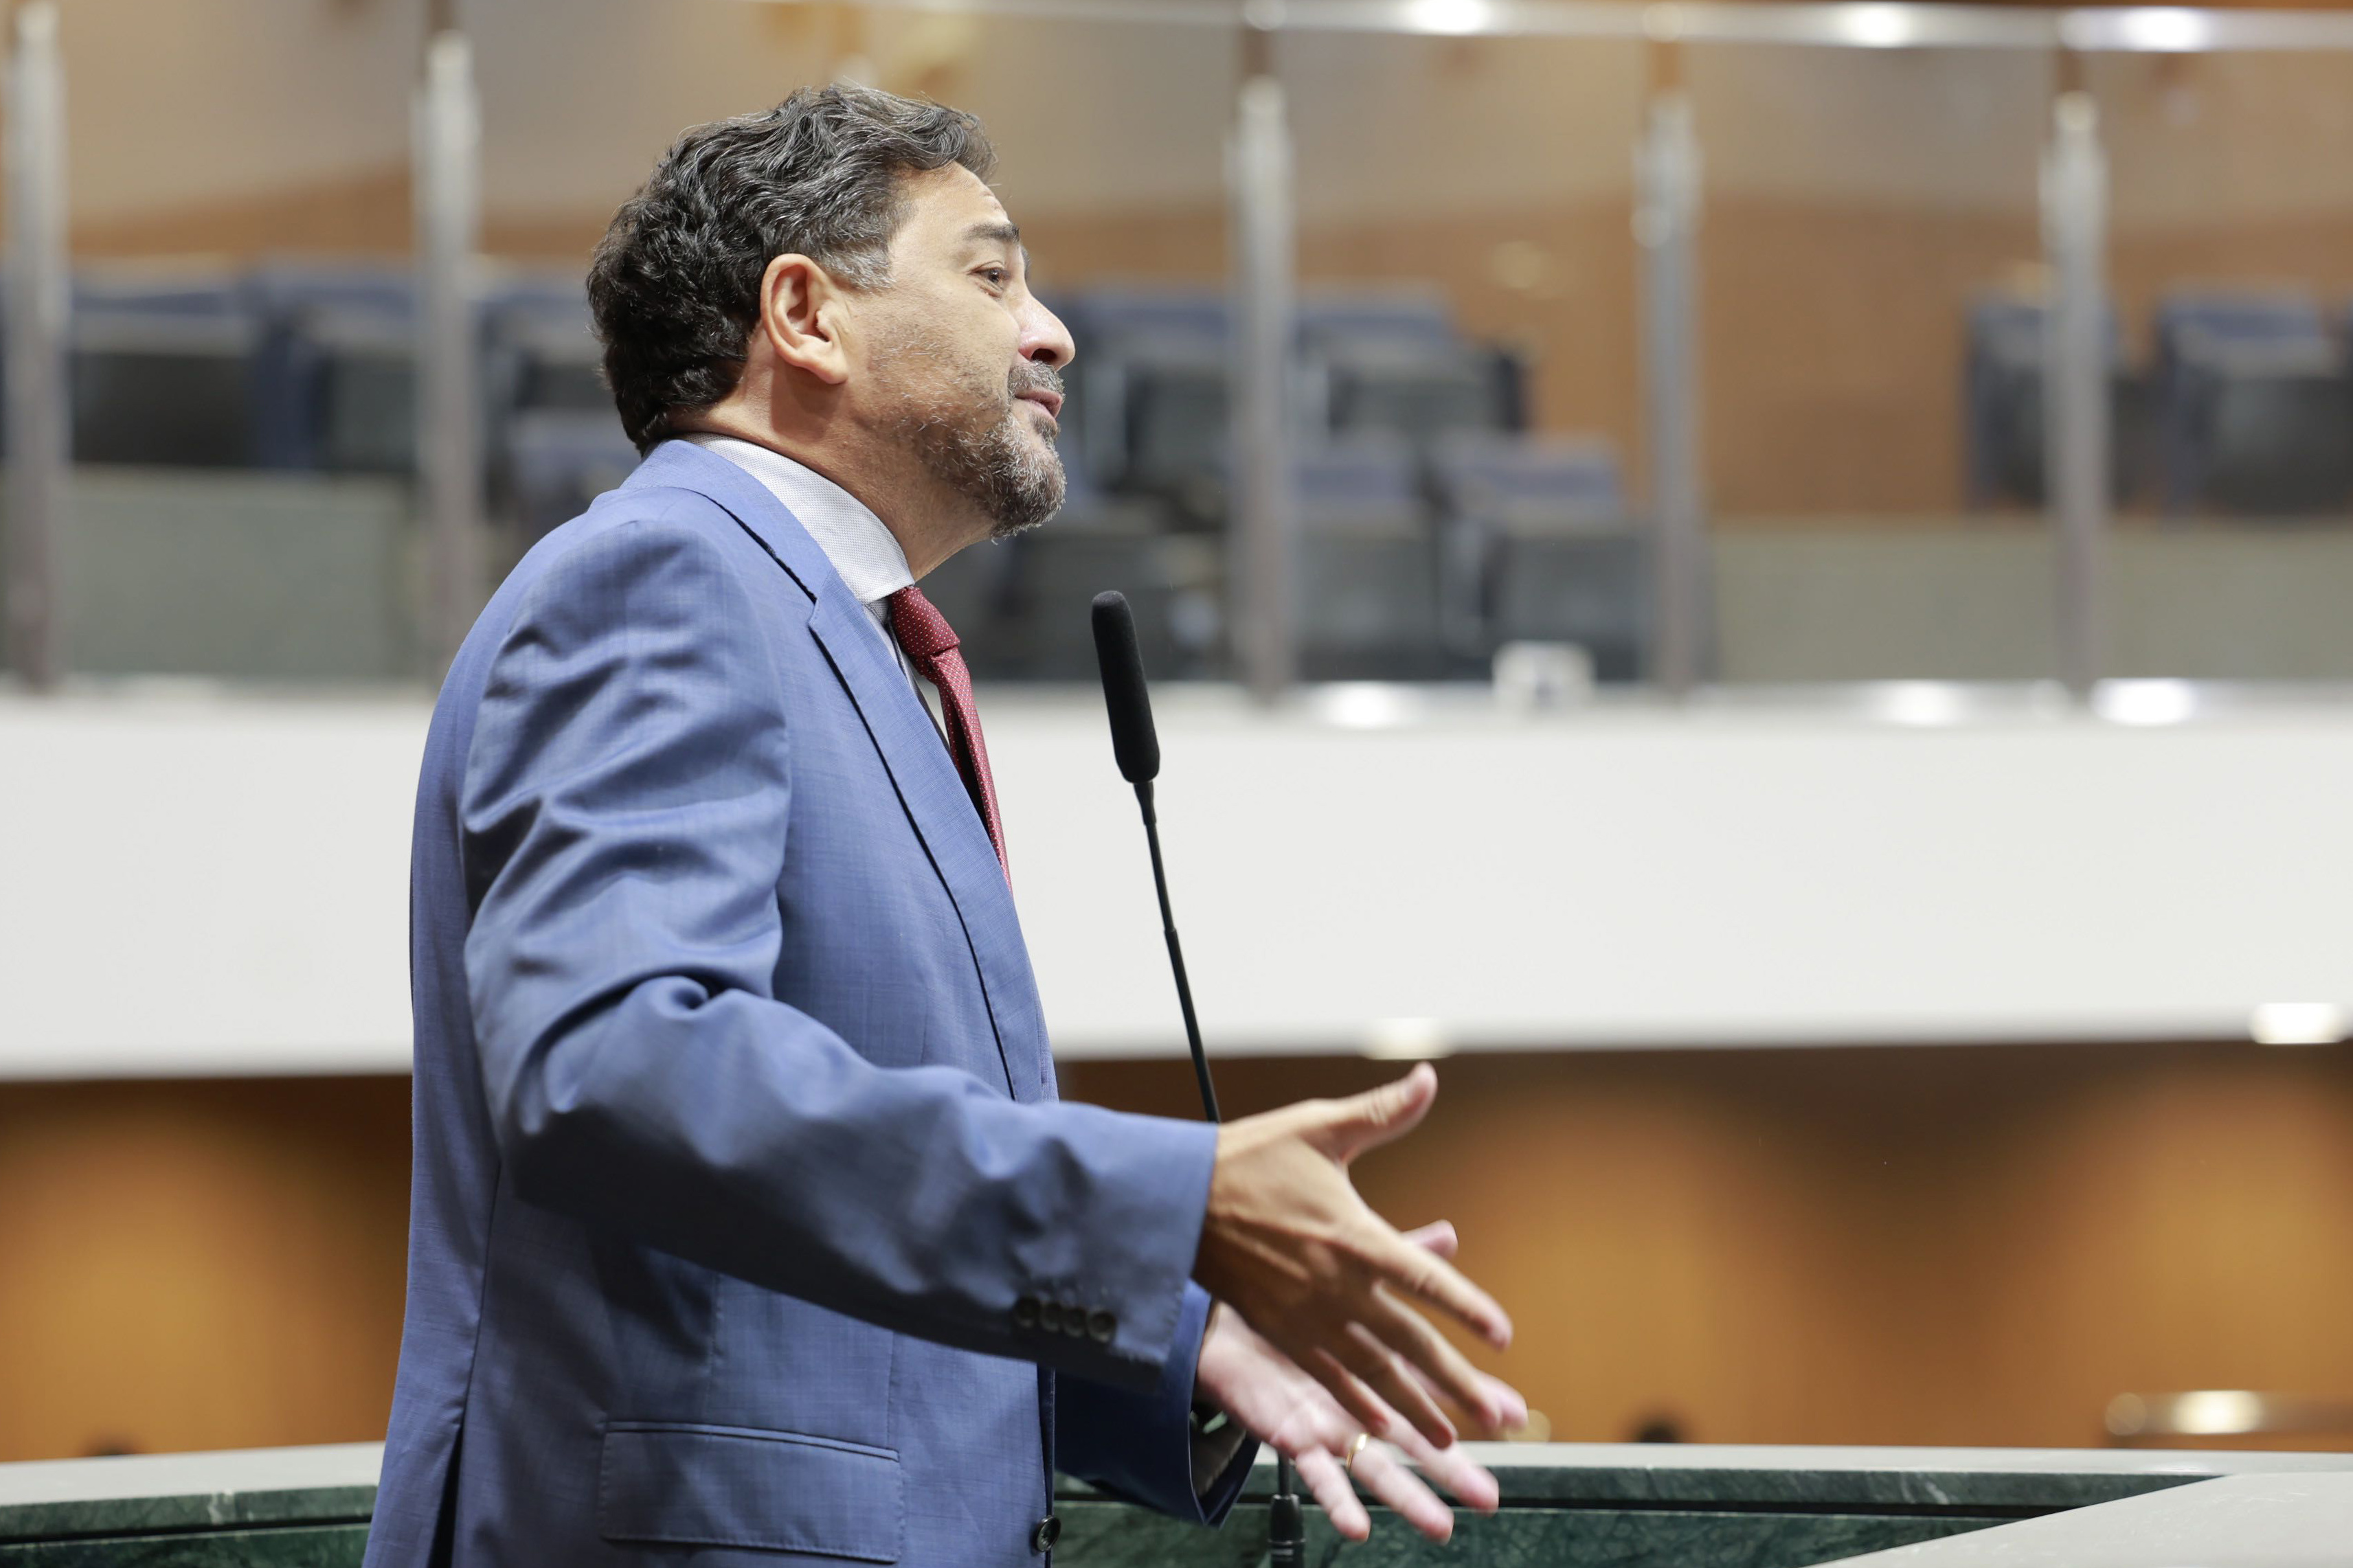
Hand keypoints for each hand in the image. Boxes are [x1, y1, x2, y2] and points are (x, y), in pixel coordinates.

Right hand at [1192, 1066, 1514, 1448]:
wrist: (1177, 1200)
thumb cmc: (1251, 1157)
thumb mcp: (1318, 1127)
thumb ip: (1382, 1113)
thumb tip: (1429, 1077)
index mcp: (1353, 1237)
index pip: (1424, 1279)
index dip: (1467, 1309)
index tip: (1503, 1337)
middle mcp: (1336, 1286)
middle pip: (1409, 1344)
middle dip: (1455, 1383)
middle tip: (1497, 1416)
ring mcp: (1306, 1316)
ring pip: (1373, 1373)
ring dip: (1414, 1408)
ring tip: (1446, 1440)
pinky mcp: (1279, 1330)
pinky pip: (1327, 1376)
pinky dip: (1357, 1404)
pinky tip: (1380, 1428)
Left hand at [1194, 1222, 1526, 1542]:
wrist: (1220, 1318)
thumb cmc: (1288, 1295)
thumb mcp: (1348, 1267)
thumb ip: (1399, 1256)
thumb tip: (1449, 1233)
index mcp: (1378, 1361)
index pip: (1435, 1381)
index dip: (1472, 1396)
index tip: (1514, 1413)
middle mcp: (1360, 1401)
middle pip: (1416, 1439)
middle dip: (1453, 1467)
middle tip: (1490, 1494)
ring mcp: (1328, 1423)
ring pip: (1375, 1469)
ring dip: (1408, 1500)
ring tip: (1442, 1525)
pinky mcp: (1291, 1437)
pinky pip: (1314, 1475)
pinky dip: (1336, 1502)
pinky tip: (1357, 1527)